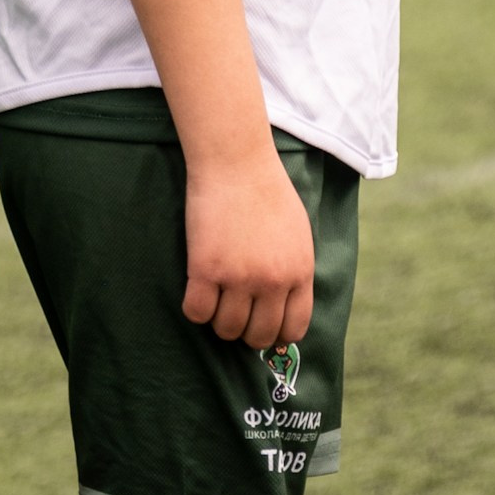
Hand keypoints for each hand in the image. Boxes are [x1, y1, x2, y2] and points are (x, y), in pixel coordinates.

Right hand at [182, 145, 315, 351]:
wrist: (235, 158)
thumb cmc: (266, 189)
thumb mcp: (297, 233)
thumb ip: (294, 271)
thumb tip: (285, 308)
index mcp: (299, 272)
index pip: (294, 329)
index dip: (276, 334)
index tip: (261, 324)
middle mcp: (273, 281)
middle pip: (259, 335)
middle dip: (245, 330)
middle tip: (234, 309)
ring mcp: (239, 277)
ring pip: (227, 329)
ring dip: (219, 319)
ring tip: (215, 295)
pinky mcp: (206, 269)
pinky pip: (197, 312)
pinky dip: (195, 307)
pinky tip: (197, 288)